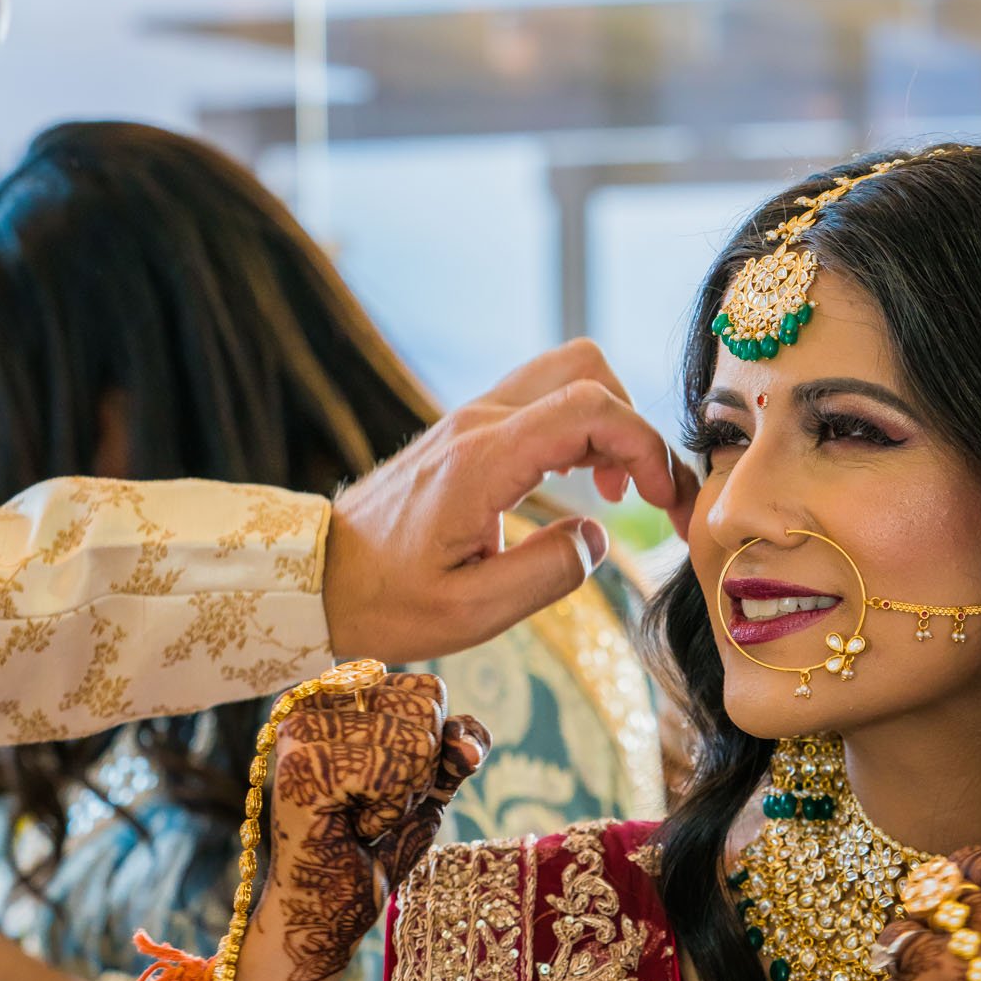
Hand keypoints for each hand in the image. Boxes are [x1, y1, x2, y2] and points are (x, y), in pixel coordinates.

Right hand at [236, 673, 487, 980]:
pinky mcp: (302, 768)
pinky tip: (350, 828)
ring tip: (359, 817)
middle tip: (372, 804)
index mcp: (336, 693)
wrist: (329, 909)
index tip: (387, 782)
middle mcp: (310, 702)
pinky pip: (390, 772)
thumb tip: (466, 745)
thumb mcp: (430, 785)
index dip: (432, 745)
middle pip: (424, 709)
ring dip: (402, 795)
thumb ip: (459, 747)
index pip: (428, 690)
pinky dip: (386, 812)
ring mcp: (300, 732)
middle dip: (419, 771)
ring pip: (412, 740)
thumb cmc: (375, 844)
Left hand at [324, 339, 695, 660]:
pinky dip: (579, 429)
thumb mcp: (472, 612)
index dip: (644, 446)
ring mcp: (470, 419)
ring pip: (564, 374)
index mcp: (481, 461)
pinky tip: (582, 483)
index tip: (661, 502)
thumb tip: (598, 538)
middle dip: (634, 424)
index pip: (589, 409)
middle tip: (646, 493)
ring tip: (615, 491)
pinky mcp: (467, 431)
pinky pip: (541, 399)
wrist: (319, 578)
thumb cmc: (388, 602)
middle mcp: (477, 423)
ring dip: (607, 422)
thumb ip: (548, 574)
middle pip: (584, 368)